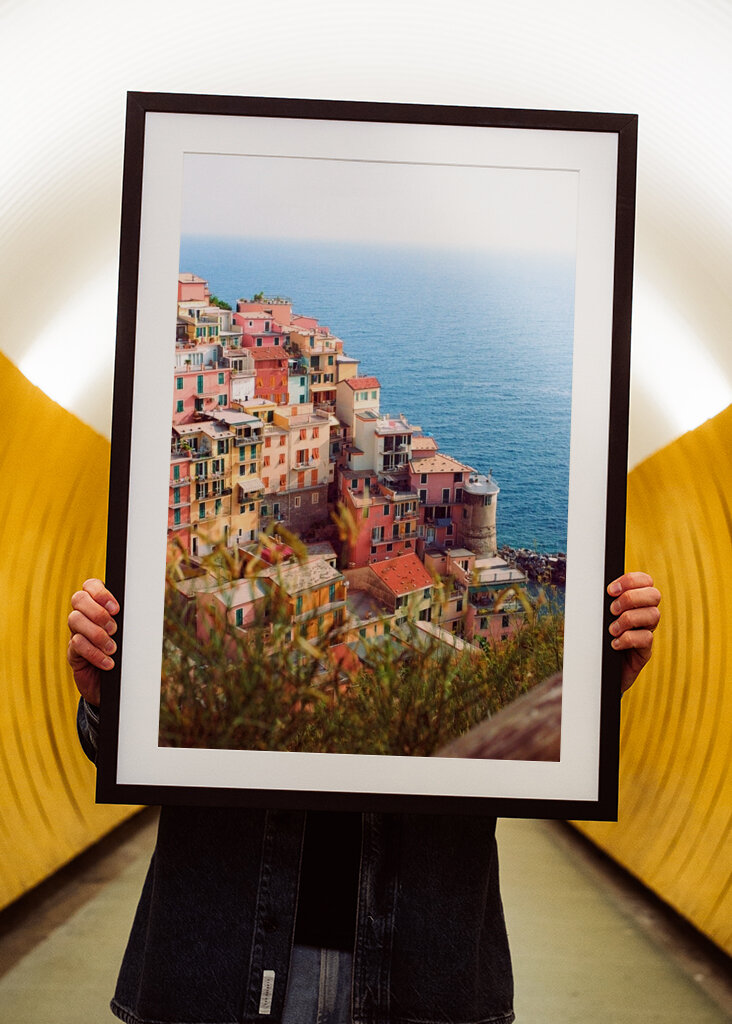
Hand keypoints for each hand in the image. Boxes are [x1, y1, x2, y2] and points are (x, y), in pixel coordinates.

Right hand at [67, 579, 119, 705]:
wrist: (116, 684)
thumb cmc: (126, 653)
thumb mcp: (130, 634)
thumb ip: (131, 620)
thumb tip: (144, 608)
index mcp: (98, 605)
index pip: (90, 585)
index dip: (100, 593)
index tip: (116, 609)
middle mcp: (84, 615)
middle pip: (78, 599)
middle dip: (98, 612)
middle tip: (114, 629)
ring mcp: (76, 632)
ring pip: (75, 620)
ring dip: (96, 634)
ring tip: (112, 648)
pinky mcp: (73, 652)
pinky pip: (76, 644)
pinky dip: (94, 653)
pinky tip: (108, 663)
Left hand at [607, 571, 660, 692]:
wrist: (598, 670)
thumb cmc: (597, 639)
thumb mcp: (598, 617)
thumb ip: (602, 602)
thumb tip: (591, 586)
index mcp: (635, 602)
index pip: (645, 581)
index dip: (631, 580)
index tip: (610, 590)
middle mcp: (644, 615)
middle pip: (654, 595)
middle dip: (630, 598)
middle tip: (612, 610)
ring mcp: (646, 632)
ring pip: (653, 615)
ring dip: (628, 619)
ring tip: (612, 630)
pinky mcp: (645, 651)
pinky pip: (646, 638)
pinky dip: (628, 639)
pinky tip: (614, 644)